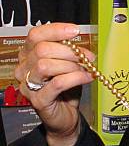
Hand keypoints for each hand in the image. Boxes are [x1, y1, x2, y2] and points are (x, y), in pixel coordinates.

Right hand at [14, 23, 95, 145]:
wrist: (66, 115)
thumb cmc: (66, 88)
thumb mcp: (68, 64)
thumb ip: (69, 51)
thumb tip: (79, 43)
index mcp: (29, 55)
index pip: (35, 35)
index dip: (55, 30)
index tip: (75, 30)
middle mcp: (24, 69)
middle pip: (41, 50)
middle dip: (69, 51)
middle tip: (87, 56)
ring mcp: (28, 85)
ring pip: (46, 66)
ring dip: (71, 66)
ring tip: (85, 69)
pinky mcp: (38, 100)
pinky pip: (57, 83)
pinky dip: (75, 78)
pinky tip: (87, 77)